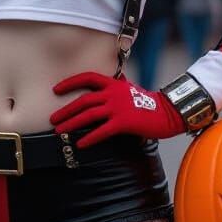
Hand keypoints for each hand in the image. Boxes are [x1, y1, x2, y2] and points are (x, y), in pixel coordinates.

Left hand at [49, 72, 184, 148]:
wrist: (168, 112)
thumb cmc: (149, 103)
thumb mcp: (130, 89)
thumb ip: (117, 86)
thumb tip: (111, 84)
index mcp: (113, 83)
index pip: (87, 77)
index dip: (70, 83)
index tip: (56, 90)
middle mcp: (113, 93)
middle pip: (83, 100)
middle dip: (66, 110)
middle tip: (53, 119)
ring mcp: (118, 107)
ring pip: (89, 115)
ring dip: (72, 124)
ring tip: (60, 132)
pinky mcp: (124, 122)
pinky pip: (102, 131)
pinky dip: (89, 138)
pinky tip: (80, 144)